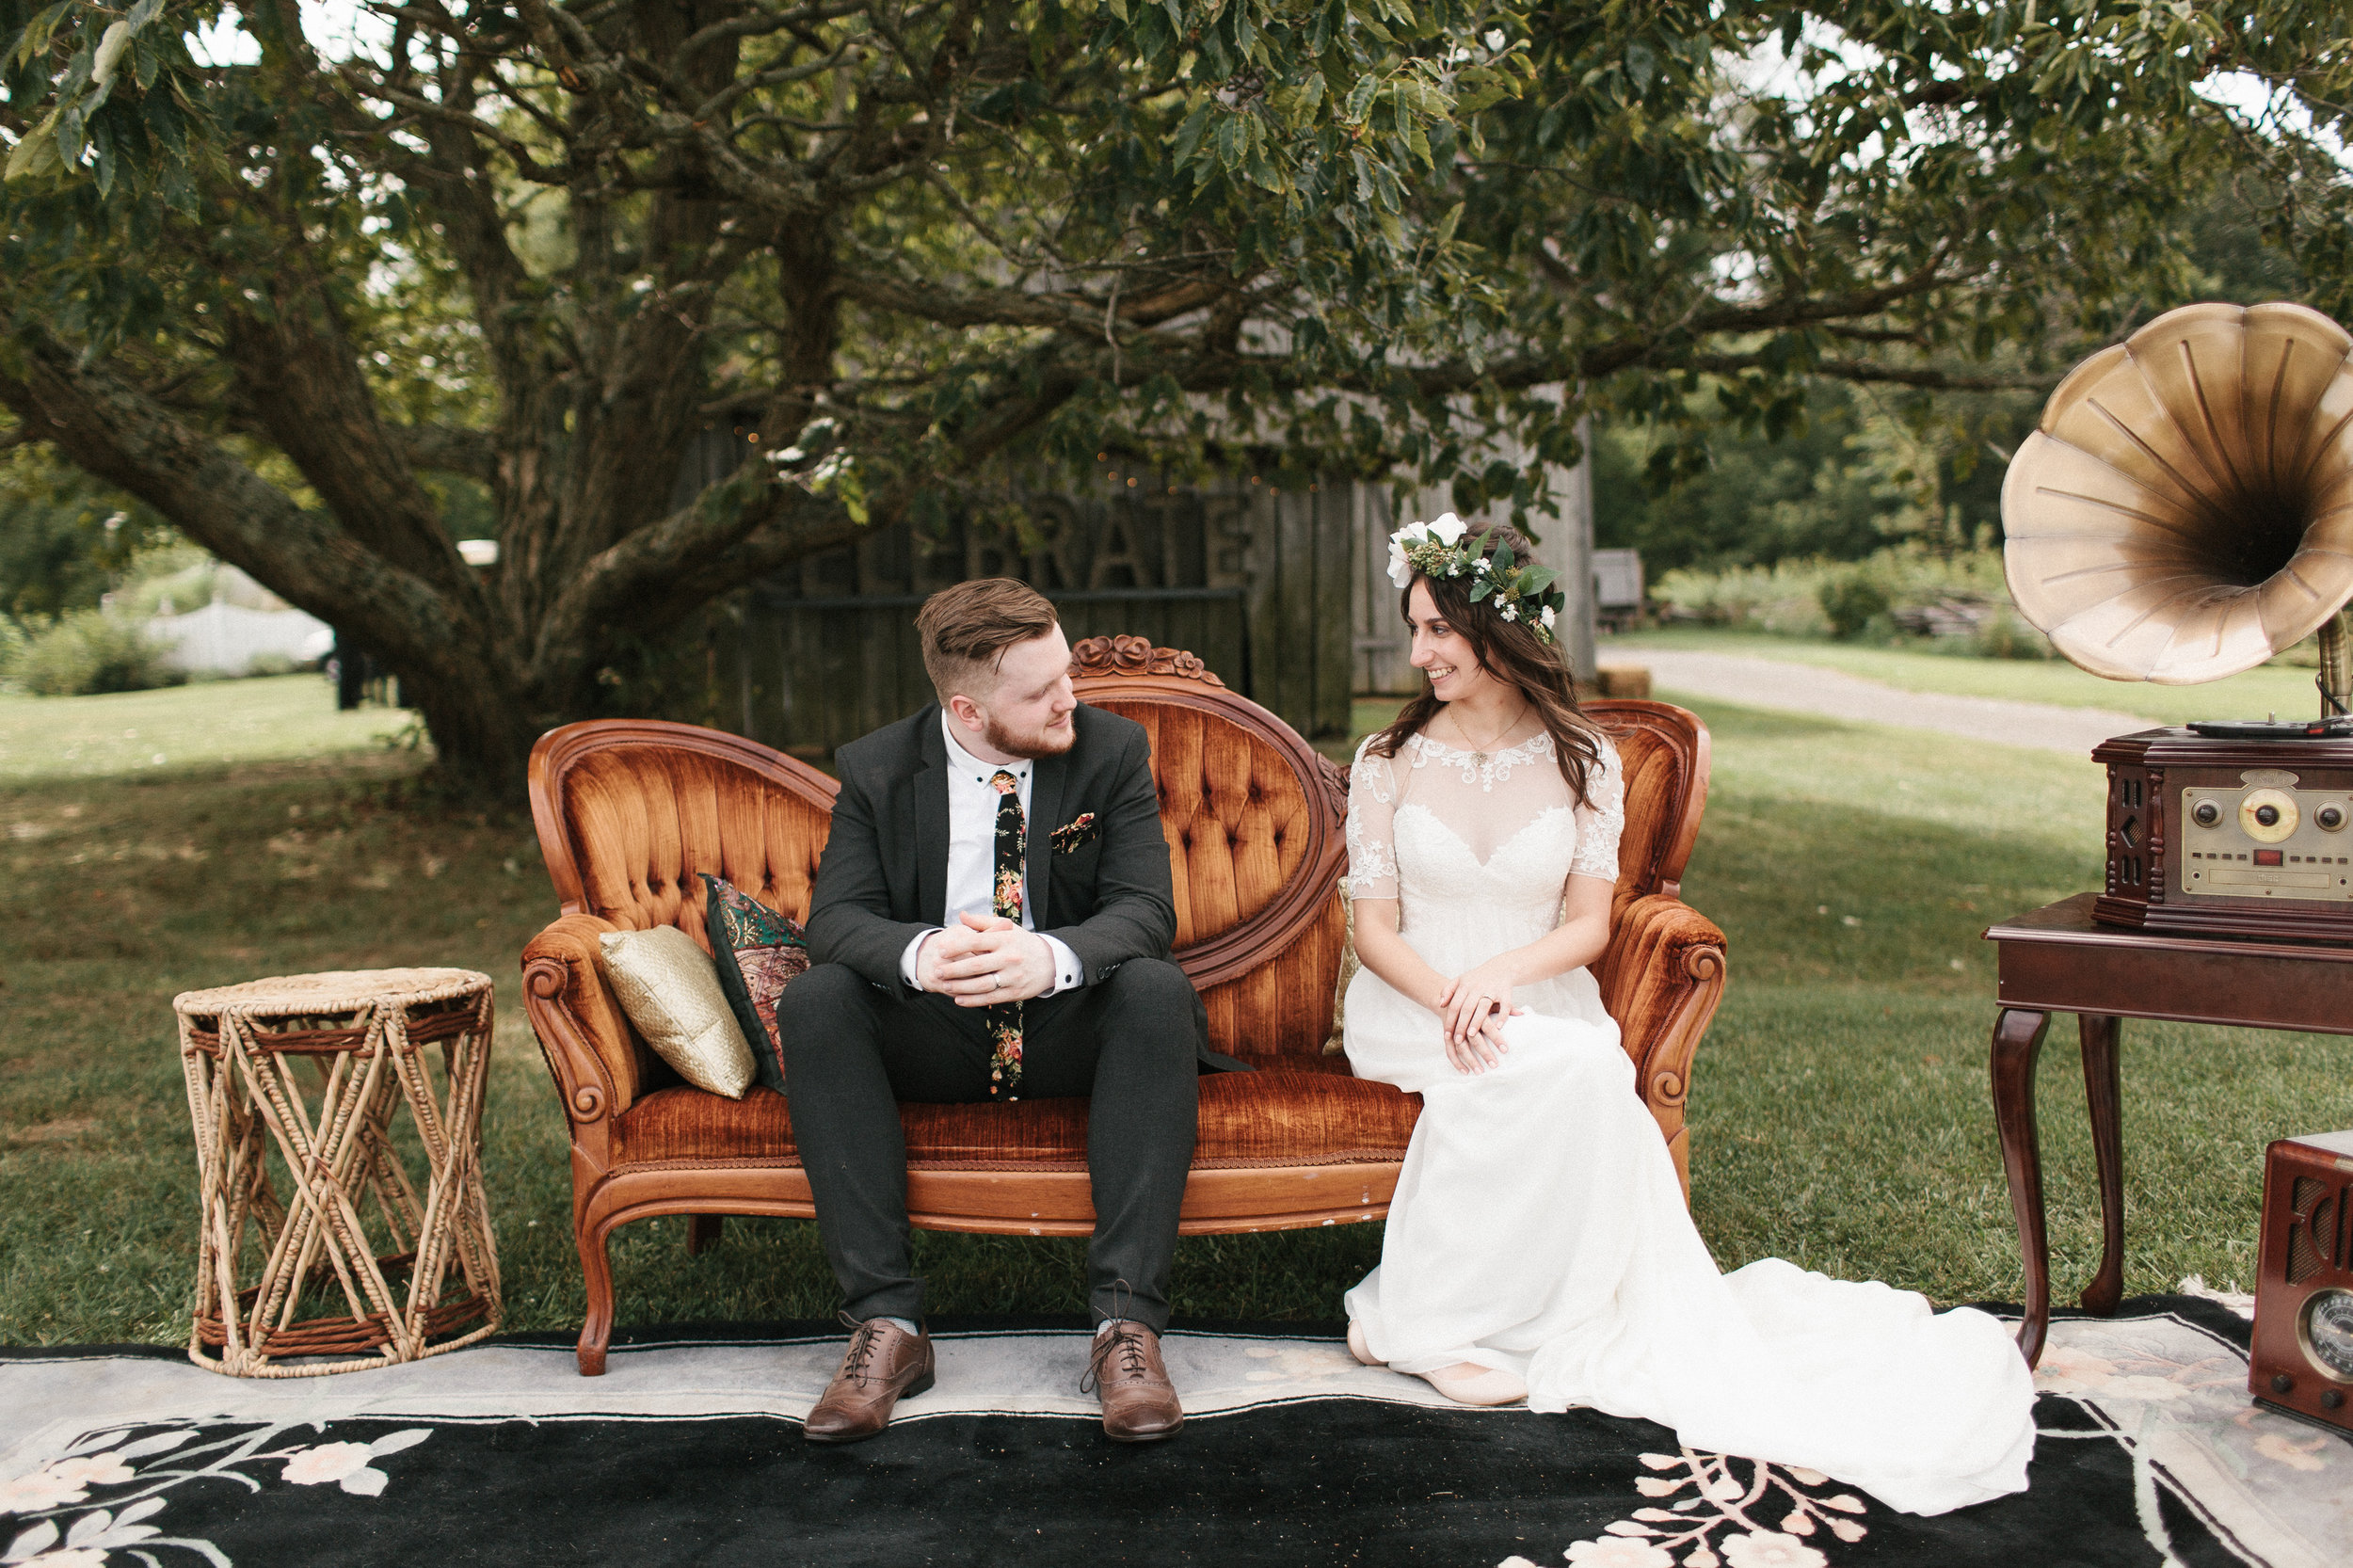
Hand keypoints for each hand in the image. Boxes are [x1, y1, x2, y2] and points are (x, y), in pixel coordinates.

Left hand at [921, 911, 1054, 1005]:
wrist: (1051, 962)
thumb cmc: (1023, 943)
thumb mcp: (1008, 928)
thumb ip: (983, 922)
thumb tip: (962, 916)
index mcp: (1005, 939)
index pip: (976, 942)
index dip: (957, 946)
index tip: (941, 950)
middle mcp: (1009, 958)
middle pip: (976, 965)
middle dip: (954, 969)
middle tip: (937, 970)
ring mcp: (1013, 976)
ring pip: (982, 984)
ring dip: (961, 986)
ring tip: (945, 985)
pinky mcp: (1015, 992)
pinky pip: (991, 997)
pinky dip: (973, 1000)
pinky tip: (959, 999)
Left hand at [1435, 958, 1518, 1074]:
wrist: (1501, 968)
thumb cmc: (1477, 978)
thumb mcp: (1460, 980)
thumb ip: (1448, 990)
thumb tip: (1440, 1004)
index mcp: (1465, 985)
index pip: (1455, 1005)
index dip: (1450, 1020)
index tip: (1447, 1035)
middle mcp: (1477, 988)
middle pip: (1467, 1008)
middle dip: (1461, 1025)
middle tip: (1457, 1040)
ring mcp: (1492, 990)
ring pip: (1483, 1007)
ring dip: (1477, 1022)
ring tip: (1472, 1035)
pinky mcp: (1505, 993)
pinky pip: (1504, 1006)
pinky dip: (1502, 1016)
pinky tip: (1498, 1027)